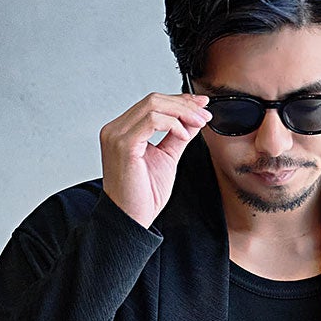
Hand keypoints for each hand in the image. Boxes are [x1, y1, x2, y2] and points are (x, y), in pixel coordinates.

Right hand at [100, 91, 212, 229]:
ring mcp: (116, 135)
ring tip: (198, 124)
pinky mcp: (123, 144)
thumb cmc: (143, 196)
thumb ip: (177, 137)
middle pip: (154, 100)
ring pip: (153, 105)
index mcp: (123, 131)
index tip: (201, 105)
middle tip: (205, 114)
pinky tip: (184, 135)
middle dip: (184, 104)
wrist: (132, 220)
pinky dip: (173, 124)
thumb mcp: (166, 158)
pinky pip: (152, 120)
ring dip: (182, 112)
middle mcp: (115, 129)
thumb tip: (193, 119)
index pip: (152, 104)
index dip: (179, 101)